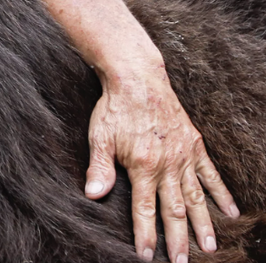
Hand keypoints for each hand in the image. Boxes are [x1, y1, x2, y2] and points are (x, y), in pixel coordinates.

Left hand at [85, 65, 238, 261]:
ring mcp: (185, 156)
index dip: (146, 235)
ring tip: (210, 246)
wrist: (138, 79)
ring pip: (197, 197)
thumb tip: (92, 195)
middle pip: (175, 210)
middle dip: (178, 239)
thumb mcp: (100, 138)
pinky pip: (211, 174)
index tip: (147, 256)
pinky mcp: (195, 145)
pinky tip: (230, 211)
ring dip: (204, 224)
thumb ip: (99, 168)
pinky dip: (221, 194)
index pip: (145, 209)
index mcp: (143, 166)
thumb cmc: (114, 109)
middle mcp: (168, 164)